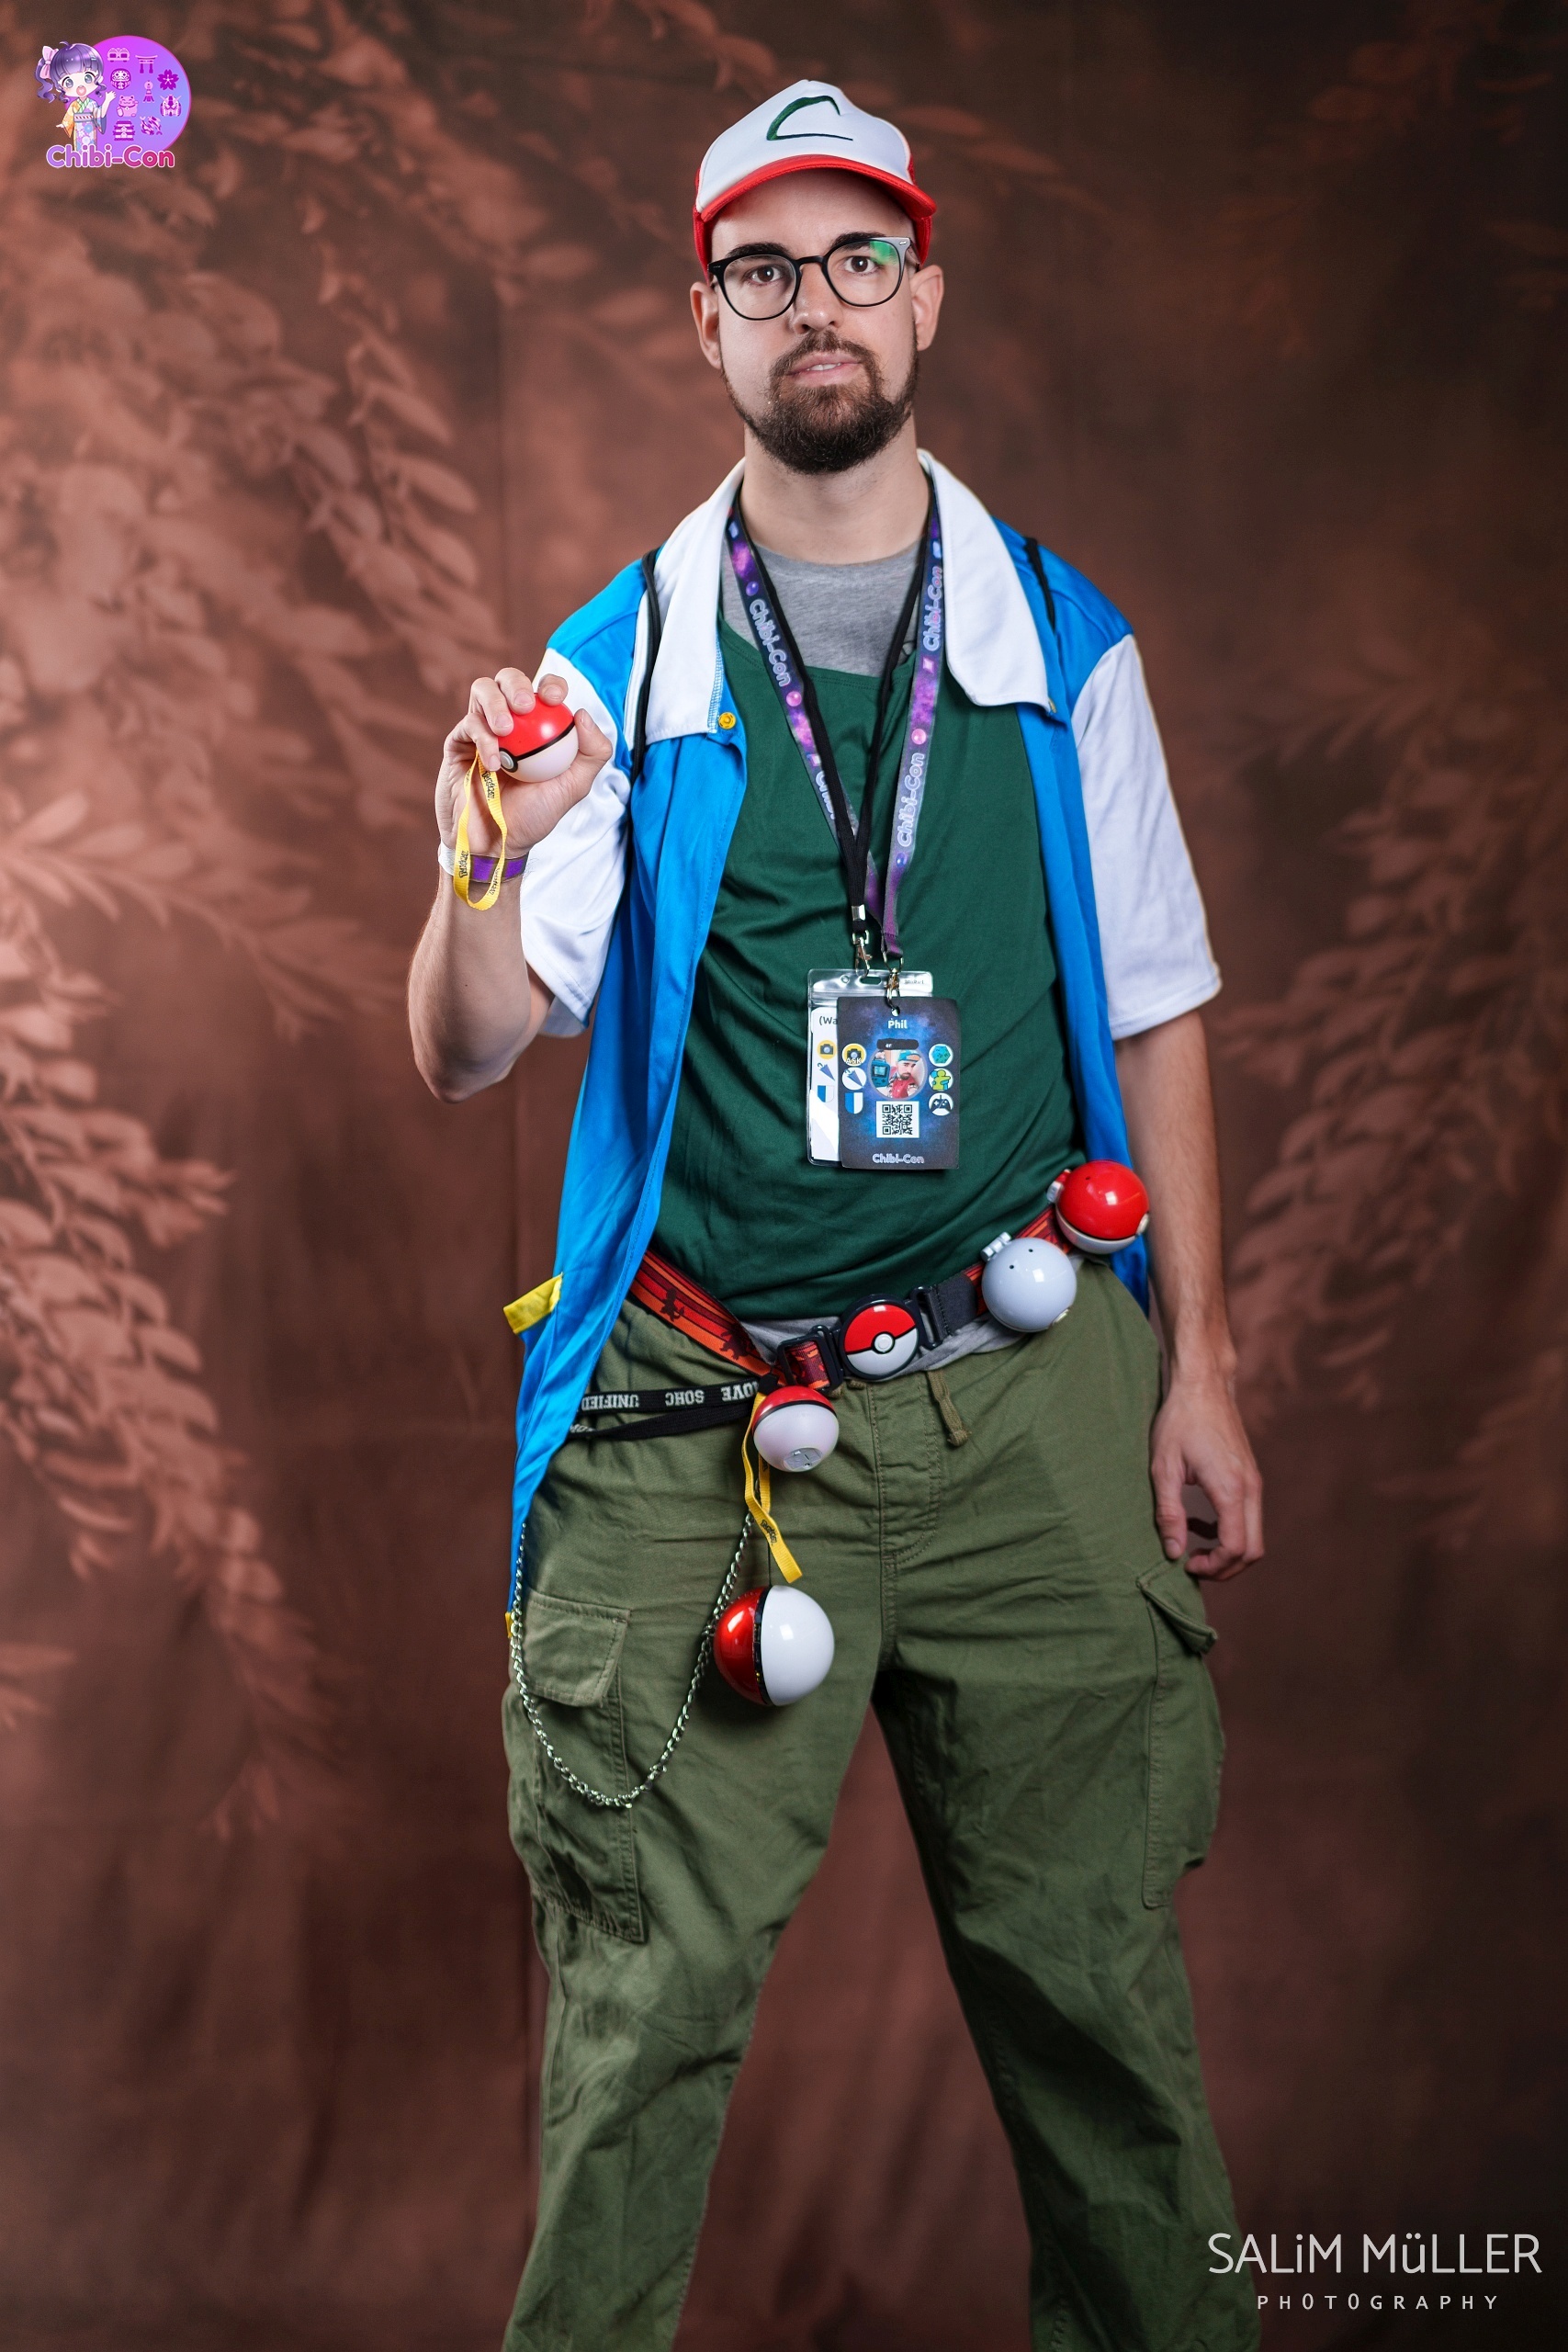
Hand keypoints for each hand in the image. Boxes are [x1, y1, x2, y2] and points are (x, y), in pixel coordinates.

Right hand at [436, 668, 611, 862]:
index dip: (551, 685)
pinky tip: (493, 762)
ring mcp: (482, 729)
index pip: (544, 690)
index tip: (555, 699)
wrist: (496, 842)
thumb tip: (583, 713)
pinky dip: (482, 738)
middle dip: (516, 684)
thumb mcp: (573, 787)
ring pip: (482, 690)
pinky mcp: (458, 743)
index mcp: (538, 726)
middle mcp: (509, 722)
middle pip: (508, 679)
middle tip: (526, 705)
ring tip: (505, 730)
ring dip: (495, 703)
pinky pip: (468, 725)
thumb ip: (591, 753)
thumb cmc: (534, 815)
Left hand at [1149, 1365, 1263, 1581]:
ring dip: (1227, 1550)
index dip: (1213, 1566)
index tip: (1186, 1564)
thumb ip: (1169, 1512)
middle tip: (1193, 1566)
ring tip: (1192, 1547)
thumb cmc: (1179, 1422)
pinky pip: (1248, 1517)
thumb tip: (1174, 1552)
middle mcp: (1250, 1488)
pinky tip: (1199, 1522)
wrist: (1203, 1385)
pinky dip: (1230, 1531)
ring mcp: (1253, 1482)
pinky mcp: (1250, 1477)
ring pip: (1254, 1536)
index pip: (1236, 1547)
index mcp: (1230, 1488)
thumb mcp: (1163, 1468)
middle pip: (1253, 1550)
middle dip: (1225, 1568)